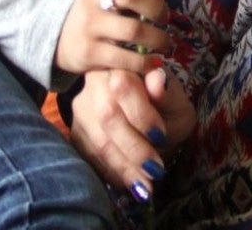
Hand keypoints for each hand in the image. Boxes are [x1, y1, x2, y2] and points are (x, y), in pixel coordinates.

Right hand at [54, 0, 178, 74]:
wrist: (57, 37)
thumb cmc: (96, 9)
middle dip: (157, 8)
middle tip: (165, 19)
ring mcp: (89, 26)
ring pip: (133, 30)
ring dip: (157, 38)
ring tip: (164, 43)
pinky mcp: (90, 53)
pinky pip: (125, 58)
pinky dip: (145, 62)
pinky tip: (153, 62)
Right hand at [69, 67, 195, 201]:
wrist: (146, 112)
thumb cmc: (164, 104)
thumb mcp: (175, 98)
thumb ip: (167, 91)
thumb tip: (157, 80)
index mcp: (123, 66)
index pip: (124, 86)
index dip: (142, 114)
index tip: (161, 136)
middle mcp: (96, 83)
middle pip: (108, 116)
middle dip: (134, 147)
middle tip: (156, 170)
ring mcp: (82, 109)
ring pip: (97, 140)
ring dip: (123, 167)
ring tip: (145, 186)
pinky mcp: (76, 132)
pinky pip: (88, 156)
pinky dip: (111, 173)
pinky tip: (128, 184)